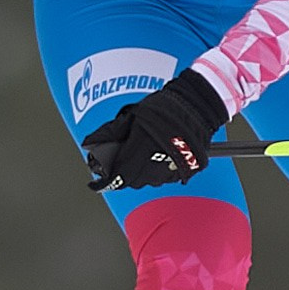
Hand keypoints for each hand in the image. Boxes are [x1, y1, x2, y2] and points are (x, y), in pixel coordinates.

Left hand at [82, 69, 229, 190]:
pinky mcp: (183, 170)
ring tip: (139, 157)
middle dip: (123, 173)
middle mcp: (156, 162)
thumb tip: (91, 143)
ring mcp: (171, 168)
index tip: (98, 183)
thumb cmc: (165, 107)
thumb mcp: (132, 114)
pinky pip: (164, 178)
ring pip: (148, 181)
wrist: (197, 106)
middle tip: (120, 163)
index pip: (118, 174)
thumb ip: (111, 132)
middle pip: (132, 180)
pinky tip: (155, 157)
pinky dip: (156, 172)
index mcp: (141, 147)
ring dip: (139, 174)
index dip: (106, 181)